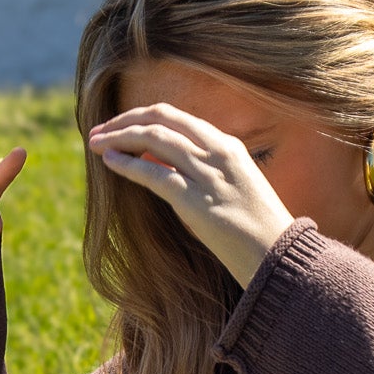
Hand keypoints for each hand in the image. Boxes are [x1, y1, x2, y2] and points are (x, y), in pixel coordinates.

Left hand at [88, 105, 292, 287]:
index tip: (120, 124)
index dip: (143, 117)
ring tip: (95, 143)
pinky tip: (108, 162)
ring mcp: (208, 175)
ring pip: (154, 138)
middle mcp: (218, 152)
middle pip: (161, 118)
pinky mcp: (196, 201)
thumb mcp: (235, 189)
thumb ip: (206, 173)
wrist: (277, 257)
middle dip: (125, 120)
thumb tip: (166, 169)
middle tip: (98, 131)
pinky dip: (127, 165)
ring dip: (119, 137)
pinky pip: (153, 174)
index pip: (177, 117)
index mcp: (228, 146)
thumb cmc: (258, 230)